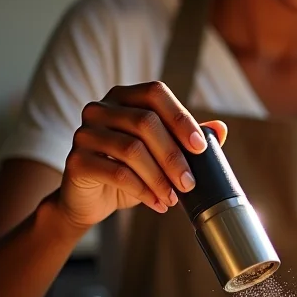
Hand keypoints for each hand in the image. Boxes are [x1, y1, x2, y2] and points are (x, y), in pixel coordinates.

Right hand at [58, 81, 227, 228]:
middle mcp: (100, 108)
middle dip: (174, 156)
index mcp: (123, 97)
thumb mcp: (159, 154)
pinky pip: (116, 172)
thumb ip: (186, 139)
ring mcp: (85, 132)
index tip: (200, 147)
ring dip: (160, 177)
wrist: (90, 200)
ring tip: (174, 198)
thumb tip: (221, 128)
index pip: (155, 93)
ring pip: (132, 149)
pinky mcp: (76, 159)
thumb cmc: (128, 171)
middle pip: (145, 122)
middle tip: (190, 183)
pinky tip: (157, 203)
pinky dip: (143, 190)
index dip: (180, 118)